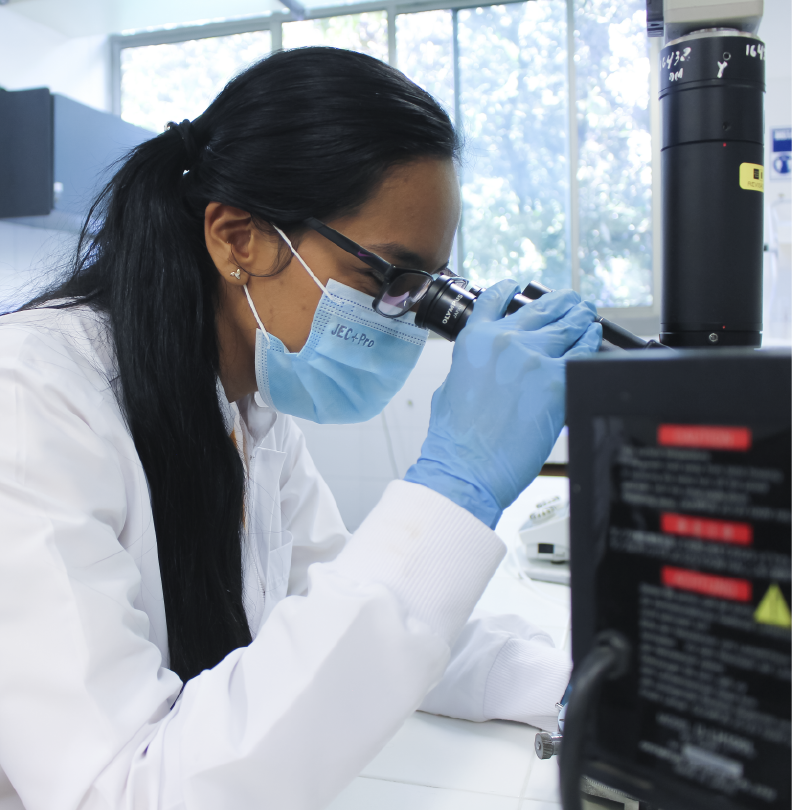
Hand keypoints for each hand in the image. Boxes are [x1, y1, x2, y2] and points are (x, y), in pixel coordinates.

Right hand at [404, 281, 600, 527]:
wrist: (467, 467)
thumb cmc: (456, 439)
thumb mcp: (451, 387)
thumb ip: (473, 364)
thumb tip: (489, 363)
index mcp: (474, 340)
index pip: (495, 299)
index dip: (510, 289)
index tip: (518, 287)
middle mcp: (504, 341)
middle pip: (541, 308)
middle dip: (559, 302)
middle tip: (569, 301)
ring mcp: (533, 358)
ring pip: (568, 324)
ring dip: (580, 316)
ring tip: (587, 314)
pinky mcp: (557, 381)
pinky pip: (584, 351)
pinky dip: (592, 341)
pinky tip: (594, 337)